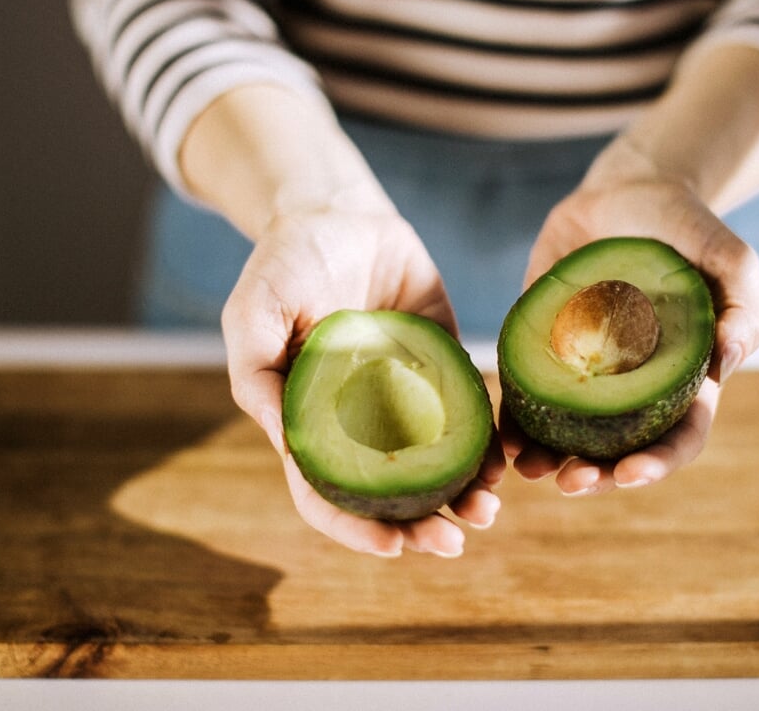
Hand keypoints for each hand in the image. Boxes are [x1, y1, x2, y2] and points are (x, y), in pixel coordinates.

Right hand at [222, 205, 504, 556]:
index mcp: (310, 421)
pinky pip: (469, 413)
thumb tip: (289, 444)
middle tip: (455, 542)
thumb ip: (259, 375)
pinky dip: (486, 442)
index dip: (356, 527)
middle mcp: (359, 421)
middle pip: (389, 493)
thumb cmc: (283, 263)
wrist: (339, 211)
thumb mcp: (253, 312)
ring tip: (490, 509)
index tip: (394, 546)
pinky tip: (505, 458)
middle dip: (421, 525)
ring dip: (462, 495)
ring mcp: (404, 397)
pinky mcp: (442, 366)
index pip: (327, 493)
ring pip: (435, 464)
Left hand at [505, 139, 758, 495]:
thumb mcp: (730, 258)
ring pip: (568, 434)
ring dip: (549, 460)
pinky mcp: (544, 347)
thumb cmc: (688, 226)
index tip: (630, 475)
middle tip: (570, 483)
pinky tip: (500, 438)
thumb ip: (743, 308)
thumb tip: (728, 363)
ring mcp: (586, 371)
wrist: (627, 189)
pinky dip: (513, 420)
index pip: (678, 436)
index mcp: (684, 379)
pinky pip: (525, 393)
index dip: (658, 462)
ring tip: (527, 470)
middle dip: (597, 476)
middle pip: (619, 450)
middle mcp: (633, 387)